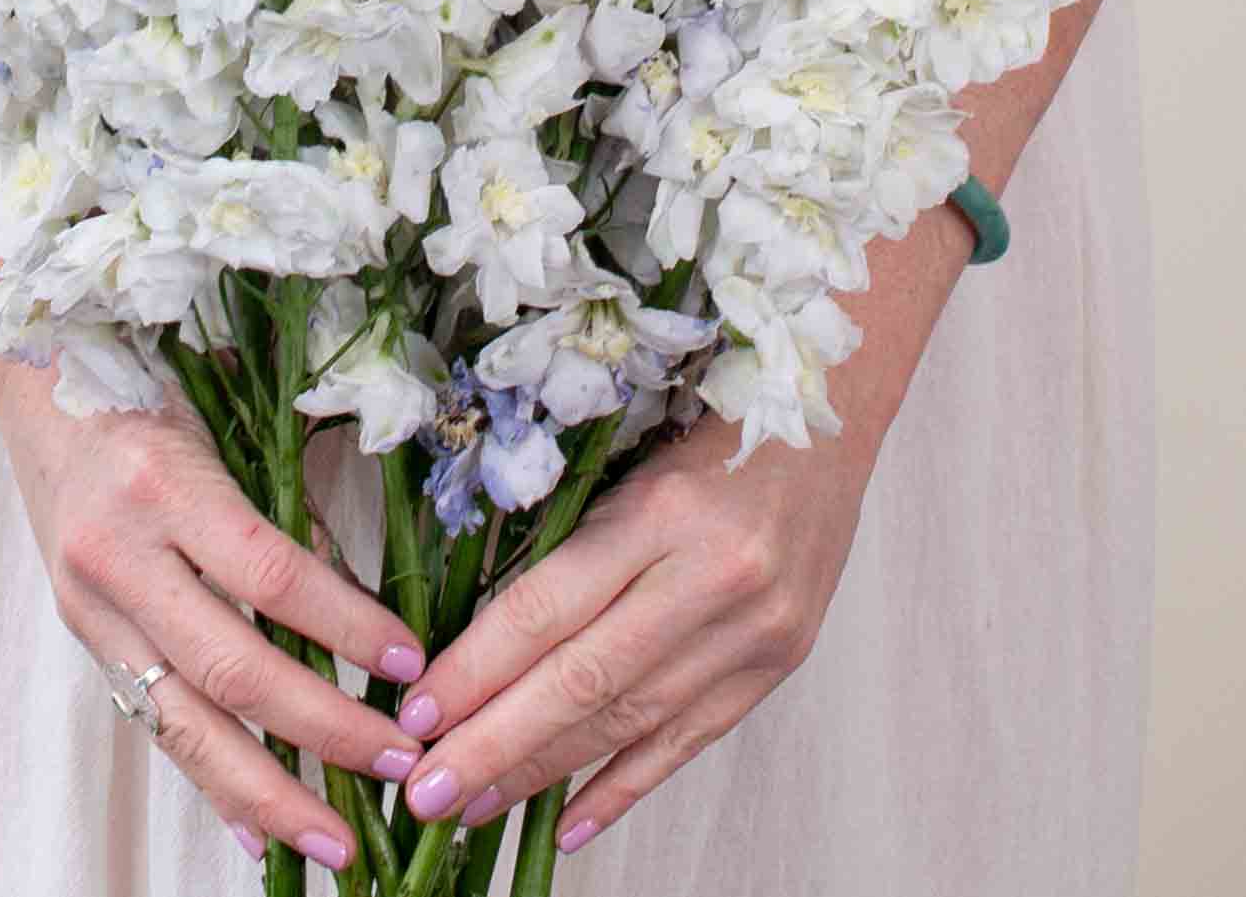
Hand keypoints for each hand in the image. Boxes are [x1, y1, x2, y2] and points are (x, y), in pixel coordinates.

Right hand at [0, 377, 429, 870]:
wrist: (39, 382)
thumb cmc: (152, 386)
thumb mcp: (227, 420)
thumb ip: (286, 509)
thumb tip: (360, 602)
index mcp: (164, 484)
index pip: (271, 576)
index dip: (345, 626)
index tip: (411, 663)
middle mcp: (119, 556)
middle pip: (231, 667)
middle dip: (323, 731)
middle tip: (399, 763)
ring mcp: (93, 607)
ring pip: (185, 724)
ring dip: (268, 792)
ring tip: (337, 838)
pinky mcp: (85, 638)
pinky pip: (155, 724)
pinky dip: (211, 782)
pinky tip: (257, 831)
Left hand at [391, 413, 875, 856]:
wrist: (826, 421)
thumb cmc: (710, 429)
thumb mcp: (631, 462)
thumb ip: (567, 541)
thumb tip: (473, 638)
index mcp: (660, 511)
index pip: (548, 607)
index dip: (477, 667)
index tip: (419, 713)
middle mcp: (711, 578)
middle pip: (583, 680)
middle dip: (495, 743)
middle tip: (427, 791)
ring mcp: (752, 631)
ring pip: (629, 721)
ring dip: (544, 773)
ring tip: (475, 806)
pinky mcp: (776, 665)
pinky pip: (688, 742)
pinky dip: (623, 788)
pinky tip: (567, 825)